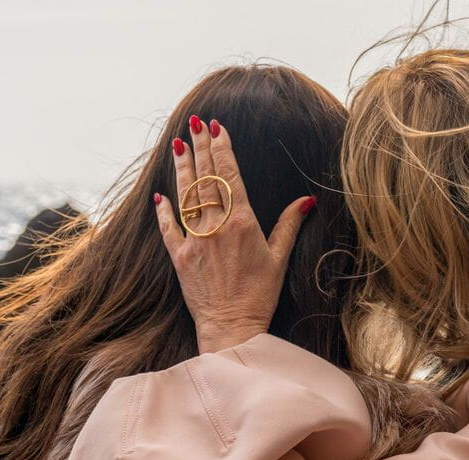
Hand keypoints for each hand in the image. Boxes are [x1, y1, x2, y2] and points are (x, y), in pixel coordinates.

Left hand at [152, 116, 315, 352]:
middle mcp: (216, 226)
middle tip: (195, 123)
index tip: (217, 127)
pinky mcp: (179, 258)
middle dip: (201, 148)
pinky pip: (169, 228)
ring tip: (179, 145)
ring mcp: (195, 241)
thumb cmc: (260, 295)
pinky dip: (164, 210)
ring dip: (182, 169)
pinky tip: (160, 194)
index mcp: (242, 222)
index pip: (229, 175)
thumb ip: (289, 225)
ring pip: (186, 196)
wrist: (232, 326)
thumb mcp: (279, 258)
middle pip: (206, 179)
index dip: (222, 148)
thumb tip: (307, 200)